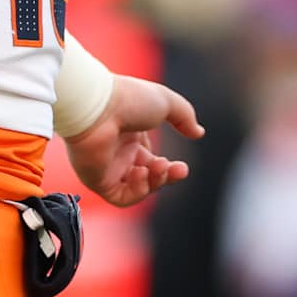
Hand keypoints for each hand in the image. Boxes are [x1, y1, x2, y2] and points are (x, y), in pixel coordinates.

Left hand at [63, 74, 203, 207]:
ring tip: (158, 167)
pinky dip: (137, 191)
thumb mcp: (165, 102)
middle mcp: (119, 152)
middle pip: (148, 176)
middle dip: (167, 176)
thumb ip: (184, 117)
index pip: (153, 160)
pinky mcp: (97, 179)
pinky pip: (120, 197)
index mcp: (131, 134)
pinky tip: (141, 173)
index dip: (170, 167)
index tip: (182, 166)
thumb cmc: (128, 99)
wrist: (98, 105)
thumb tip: (198, 133)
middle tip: (179, 169)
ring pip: (137, 189)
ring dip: (154, 183)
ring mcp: (108, 167)